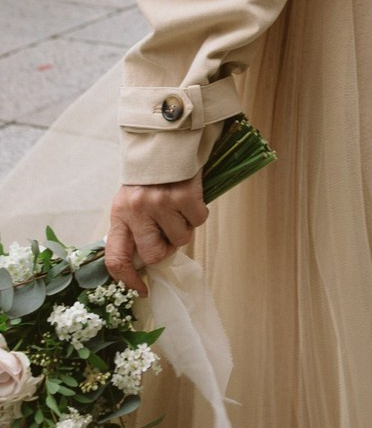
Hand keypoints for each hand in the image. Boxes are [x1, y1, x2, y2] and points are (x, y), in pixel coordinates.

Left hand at [105, 177, 209, 295]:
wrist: (168, 138)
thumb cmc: (150, 176)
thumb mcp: (131, 200)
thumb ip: (133, 228)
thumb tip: (142, 265)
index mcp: (119, 213)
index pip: (116, 259)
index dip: (128, 280)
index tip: (141, 289)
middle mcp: (137, 209)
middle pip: (153, 255)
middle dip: (165, 250)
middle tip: (169, 234)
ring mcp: (161, 202)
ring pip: (180, 239)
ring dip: (184, 228)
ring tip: (179, 208)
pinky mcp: (185, 194)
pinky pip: (198, 220)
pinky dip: (198, 213)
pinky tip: (190, 197)